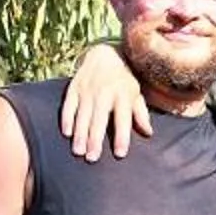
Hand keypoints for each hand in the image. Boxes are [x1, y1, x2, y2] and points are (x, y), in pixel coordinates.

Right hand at [60, 43, 149, 160]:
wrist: (104, 55)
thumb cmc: (123, 81)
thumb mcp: (135, 94)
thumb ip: (140, 114)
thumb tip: (149, 133)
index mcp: (123, 95)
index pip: (123, 119)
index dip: (122, 137)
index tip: (120, 154)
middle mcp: (104, 93)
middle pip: (99, 120)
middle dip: (95, 139)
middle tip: (92, 158)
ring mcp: (87, 90)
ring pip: (82, 115)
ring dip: (80, 134)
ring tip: (78, 151)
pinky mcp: (74, 88)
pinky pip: (68, 105)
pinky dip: (67, 118)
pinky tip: (66, 133)